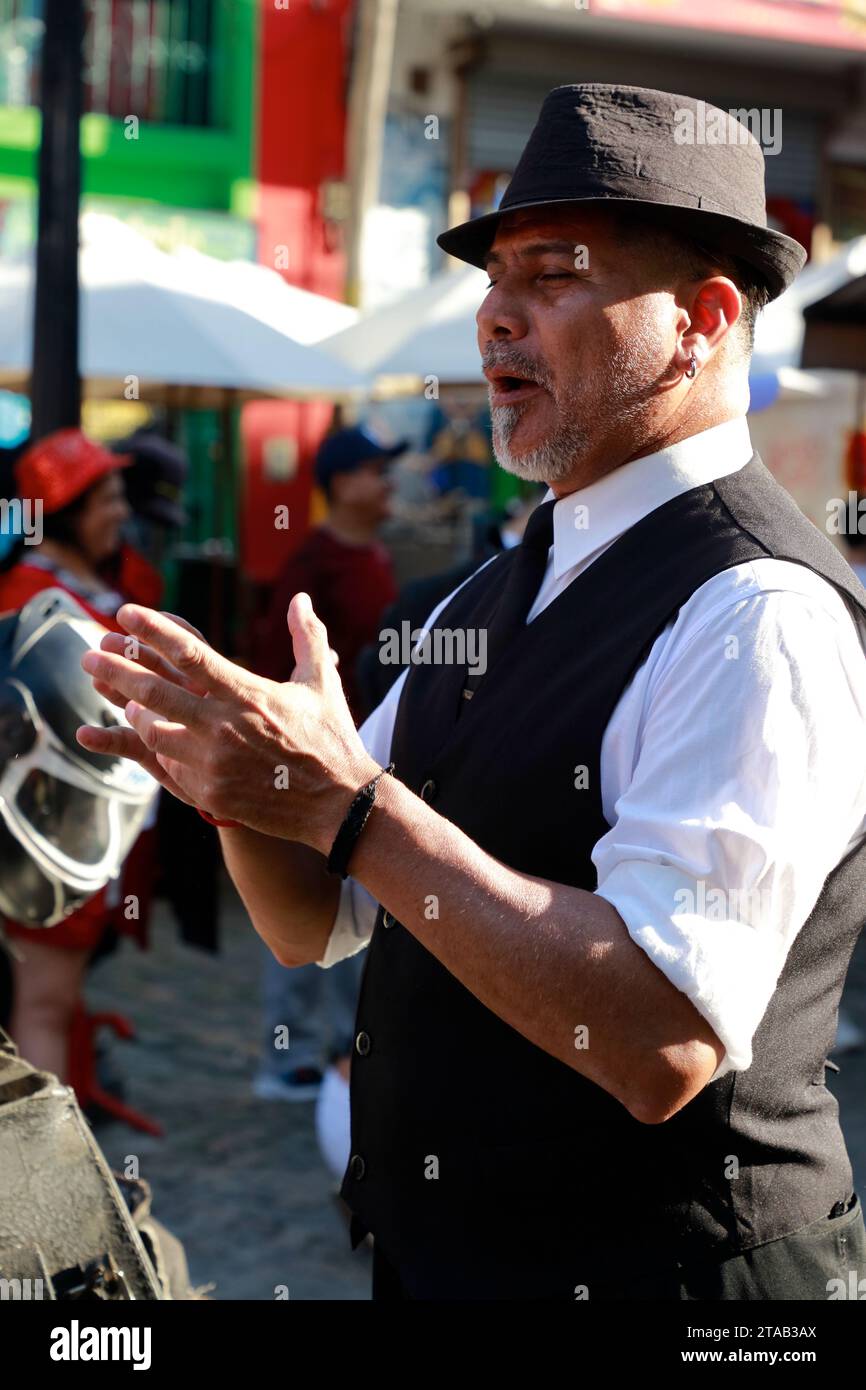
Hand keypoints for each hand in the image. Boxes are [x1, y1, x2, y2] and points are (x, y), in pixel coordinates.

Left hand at [77, 594, 380, 850]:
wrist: (340, 804)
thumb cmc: (331, 739)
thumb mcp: (322, 682)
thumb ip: (308, 636)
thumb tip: (301, 598)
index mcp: (247, 692)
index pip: (188, 652)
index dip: (152, 629)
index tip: (126, 611)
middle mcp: (224, 725)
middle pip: (153, 691)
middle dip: (115, 669)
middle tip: (89, 655)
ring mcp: (213, 762)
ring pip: (153, 731)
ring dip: (134, 714)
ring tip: (125, 703)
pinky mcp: (210, 792)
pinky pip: (168, 766)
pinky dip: (158, 750)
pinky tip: (155, 742)